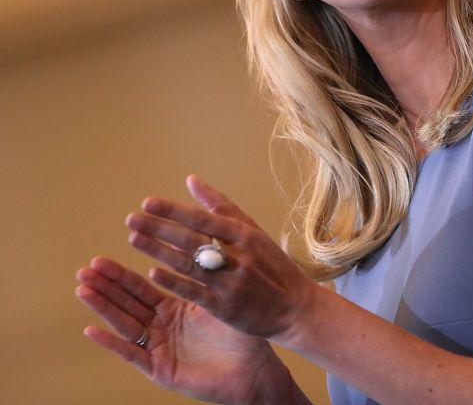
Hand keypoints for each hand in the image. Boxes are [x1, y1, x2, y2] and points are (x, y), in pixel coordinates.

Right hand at [75, 257, 288, 403]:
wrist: (254, 370)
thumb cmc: (243, 335)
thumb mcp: (221, 300)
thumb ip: (207, 275)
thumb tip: (202, 238)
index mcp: (175, 310)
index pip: (143, 288)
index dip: (122, 275)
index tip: (101, 258)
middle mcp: (162, 328)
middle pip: (128, 304)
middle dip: (106, 286)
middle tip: (85, 269)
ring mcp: (159, 349)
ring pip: (125, 324)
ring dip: (103, 308)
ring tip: (83, 289)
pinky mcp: (160, 369)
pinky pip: (133, 354)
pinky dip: (112, 342)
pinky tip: (91, 330)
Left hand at [124, 175, 320, 340]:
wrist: (295, 307)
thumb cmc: (272, 265)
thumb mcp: (254, 232)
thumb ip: (222, 207)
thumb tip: (191, 181)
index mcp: (246, 235)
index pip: (204, 219)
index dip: (174, 211)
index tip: (148, 202)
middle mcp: (239, 256)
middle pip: (192, 240)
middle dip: (159, 228)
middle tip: (132, 219)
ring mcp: (231, 282)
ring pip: (188, 264)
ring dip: (158, 251)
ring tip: (134, 239)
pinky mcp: (225, 307)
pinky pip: (194, 292)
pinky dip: (173, 281)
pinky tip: (153, 273)